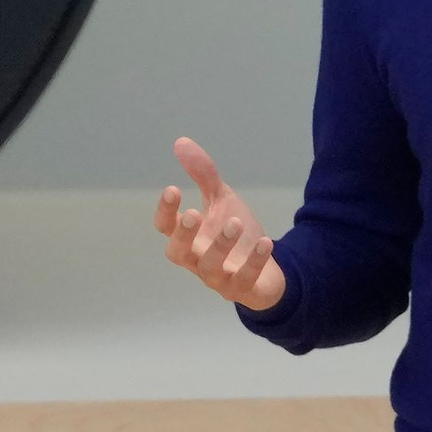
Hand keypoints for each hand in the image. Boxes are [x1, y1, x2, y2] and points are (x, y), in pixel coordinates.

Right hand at [155, 136, 286, 311]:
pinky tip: (265, 242)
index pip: (165, 228)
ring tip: (234, 222)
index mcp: (190, 238)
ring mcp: (219, 277)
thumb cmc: (235, 235)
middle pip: (178, 253)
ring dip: (220, 245)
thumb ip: (203, 175)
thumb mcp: (221, 200)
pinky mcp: (242, 289)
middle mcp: (197, 259)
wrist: (266, 268)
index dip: (165, 212)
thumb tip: (180, 142)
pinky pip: (245, 280)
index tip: (172, 189)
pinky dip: (254, 261)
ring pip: (210, 268)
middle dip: (183, 235)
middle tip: (193, 213)